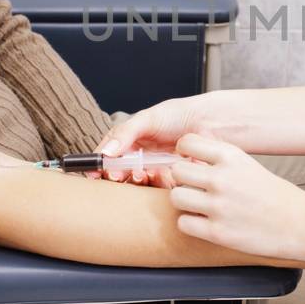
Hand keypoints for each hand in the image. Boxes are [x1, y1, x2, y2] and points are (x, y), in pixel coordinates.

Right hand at [96, 96, 211, 183]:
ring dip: (135, 180)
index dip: (100, 166)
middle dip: (116, 176)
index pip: (109, 157)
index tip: (94, 174)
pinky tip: (160, 174)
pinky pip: (158, 189)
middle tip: (117, 176)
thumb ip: (125, 133)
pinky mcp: (172, 181)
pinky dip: (156, 183)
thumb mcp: (148, 118)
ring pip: (137, 184)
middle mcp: (141, 158)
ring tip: (140, 173)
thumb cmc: (179, 115)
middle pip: (120, 174)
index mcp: (131, 142)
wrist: (210, 122)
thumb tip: (106, 152)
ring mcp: (156, 171)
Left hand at [165, 133, 304, 260]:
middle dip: (182, 179)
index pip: (187, 142)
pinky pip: (183, 223)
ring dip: (183, 202)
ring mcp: (219, 206)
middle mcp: (222, 179)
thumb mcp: (247, 164)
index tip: (190, 161)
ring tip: (197, 206)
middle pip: (176, 170)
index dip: (184, 152)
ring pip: (176, 197)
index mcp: (231, 157)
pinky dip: (190, 224)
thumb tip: (187, 153)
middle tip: (193, 187)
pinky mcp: (218, 232)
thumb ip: (218, 159)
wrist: (298, 224)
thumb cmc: (272, 194)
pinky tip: (204, 222)